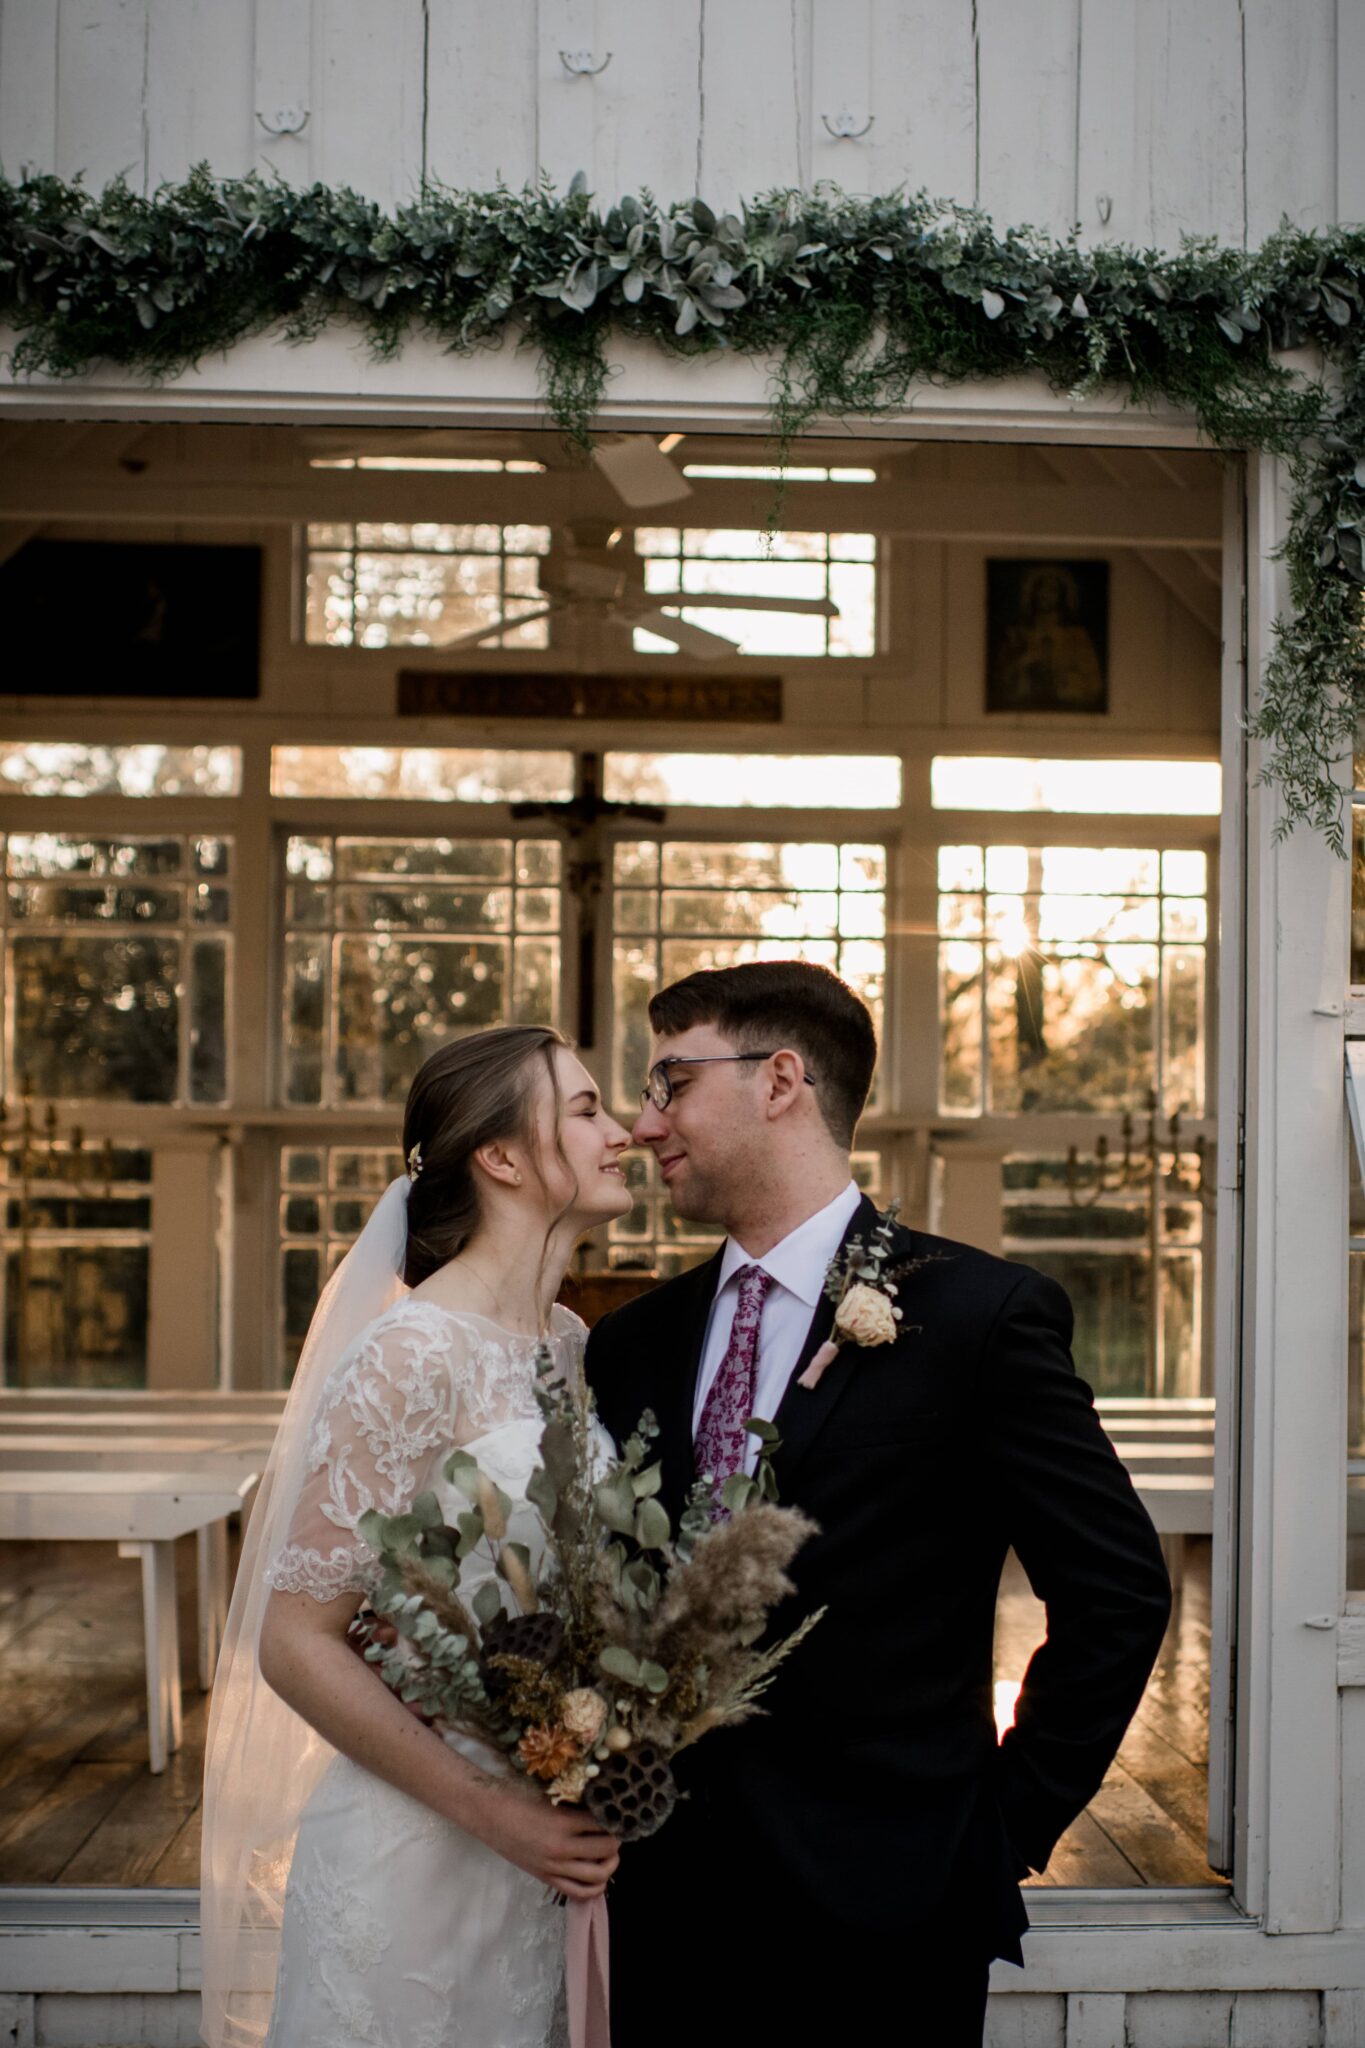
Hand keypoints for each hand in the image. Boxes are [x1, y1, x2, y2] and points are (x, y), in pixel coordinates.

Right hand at [471, 1776, 619, 1901]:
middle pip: (605, 1850)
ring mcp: (554, 1867)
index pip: (603, 1824)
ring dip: (610, 1864)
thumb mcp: (551, 1799)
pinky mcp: (546, 1878)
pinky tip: (598, 1875)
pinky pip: (577, 1891)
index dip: (615, 1819)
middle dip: (617, 1841)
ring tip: (610, 1853)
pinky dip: (594, 1887)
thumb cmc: (519, 1799)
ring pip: (597, 1875)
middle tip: (617, 1832)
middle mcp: (561, 1848)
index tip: (620, 1814)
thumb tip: (602, 1810)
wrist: (490, 1816)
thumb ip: (575, 1808)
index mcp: (563, 1822)